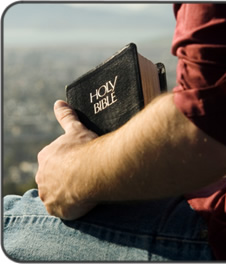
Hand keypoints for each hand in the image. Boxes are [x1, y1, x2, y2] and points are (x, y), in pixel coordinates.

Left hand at [35, 100, 97, 219]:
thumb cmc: (85, 148)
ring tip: (84, 188)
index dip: (67, 162)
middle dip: (66, 177)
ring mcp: (47, 194)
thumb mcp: (76, 129)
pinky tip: (81, 200)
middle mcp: (42, 175)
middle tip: (83, 176)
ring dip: (66, 192)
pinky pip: (61, 209)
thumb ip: (66, 116)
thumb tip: (59, 102)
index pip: (53, 160)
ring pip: (56, 193)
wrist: (93, 170)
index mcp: (46, 157)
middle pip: (53, 178)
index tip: (80, 162)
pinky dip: (70, 206)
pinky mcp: (55, 209)